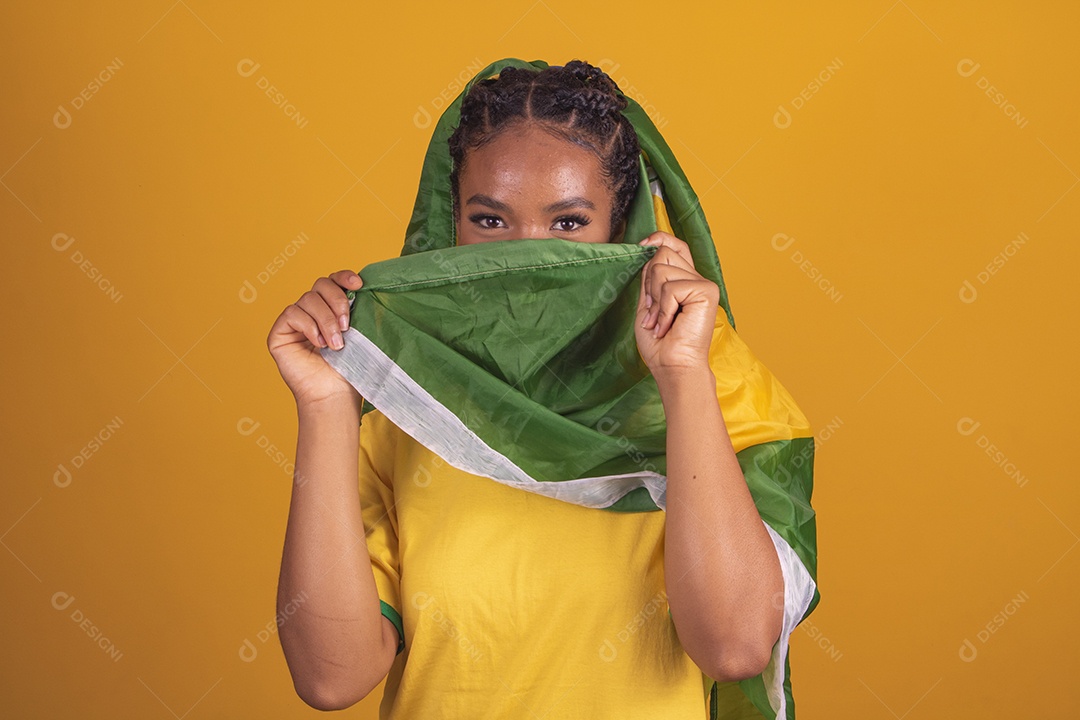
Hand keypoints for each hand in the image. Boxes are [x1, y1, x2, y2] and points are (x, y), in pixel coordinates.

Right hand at [267, 270, 363, 405]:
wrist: (334, 394)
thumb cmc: (349, 369)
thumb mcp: (359, 334)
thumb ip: (356, 310)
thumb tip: (362, 287)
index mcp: (331, 309)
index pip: (333, 281)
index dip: (343, 277)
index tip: (358, 284)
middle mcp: (311, 312)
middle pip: (320, 284)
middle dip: (337, 301)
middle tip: (347, 326)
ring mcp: (295, 321)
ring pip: (308, 299)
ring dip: (326, 320)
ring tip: (336, 344)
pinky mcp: (280, 333)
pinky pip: (292, 313)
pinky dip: (309, 326)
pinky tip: (319, 344)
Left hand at [635, 232, 718, 381]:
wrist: (672, 366)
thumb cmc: (660, 343)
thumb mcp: (648, 303)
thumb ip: (650, 278)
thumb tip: (648, 249)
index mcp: (685, 281)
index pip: (675, 246)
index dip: (659, 239)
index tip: (642, 245)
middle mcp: (696, 279)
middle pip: (663, 254)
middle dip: (649, 284)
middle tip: (653, 311)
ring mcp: (703, 284)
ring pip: (662, 269)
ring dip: (655, 300)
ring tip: (661, 321)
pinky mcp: (707, 291)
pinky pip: (671, 287)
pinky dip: (663, 309)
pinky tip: (668, 325)